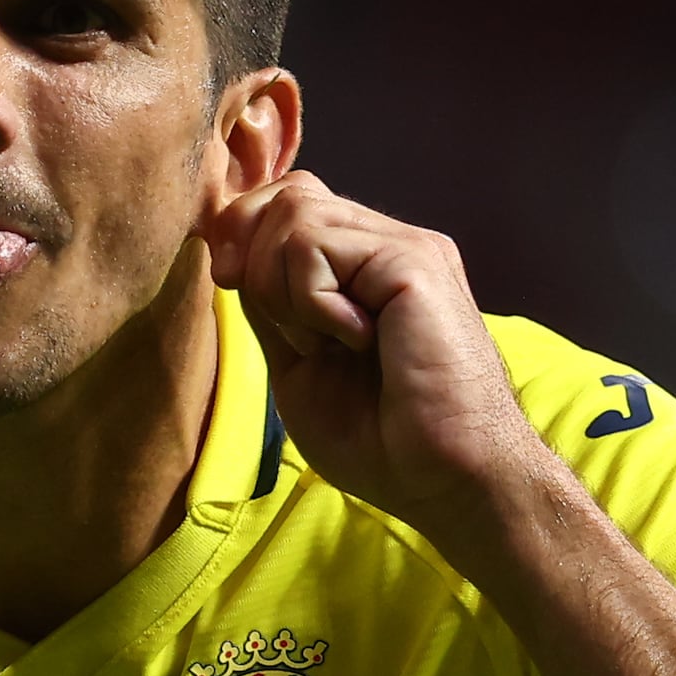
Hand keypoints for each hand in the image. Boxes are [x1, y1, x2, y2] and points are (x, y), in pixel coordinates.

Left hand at [202, 174, 563, 541]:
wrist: (445, 480)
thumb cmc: (383, 442)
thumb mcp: (299, 368)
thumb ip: (272, 310)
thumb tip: (231, 260)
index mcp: (364, 267)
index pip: (288, 202)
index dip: (244, 234)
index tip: (229, 284)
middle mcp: (388, 243)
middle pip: (286, 195)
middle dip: (255, 262)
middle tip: (291, 332)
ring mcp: (404, 246)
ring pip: (294, 213)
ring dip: (284, 289)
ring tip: (331, 342)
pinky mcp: (412, 259)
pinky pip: (314, 245)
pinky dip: (311, 303)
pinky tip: (356, 341)